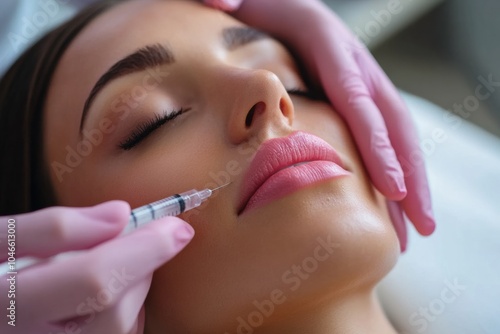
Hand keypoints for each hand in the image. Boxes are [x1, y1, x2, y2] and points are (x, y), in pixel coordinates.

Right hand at [0, 201, 193, 333]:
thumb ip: (52, 227)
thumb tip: (120, 215)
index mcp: (9, 309)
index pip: (94, 280)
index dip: (143, 249)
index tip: (176, 227)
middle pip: (115, 310)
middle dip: (136, 268)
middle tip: (128, 240)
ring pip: (121, 328)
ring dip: (131, 289)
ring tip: (103, 264)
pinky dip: (124, 309)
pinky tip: (99, 293)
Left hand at [205, 0, 435, 250]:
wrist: (280, 3)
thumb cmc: (259, 8)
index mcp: (328, 43)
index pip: (356, 98)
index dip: (376, 143)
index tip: (393, 187)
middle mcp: (354, 64)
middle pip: (391, 121)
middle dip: (409, 172)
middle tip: (422, 224)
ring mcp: (360, 83)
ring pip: (396, 133)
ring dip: (410, 181)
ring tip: (418, 230)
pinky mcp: (355, 99)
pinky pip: (381, 136)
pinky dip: (392, 171)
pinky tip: (394, 207)